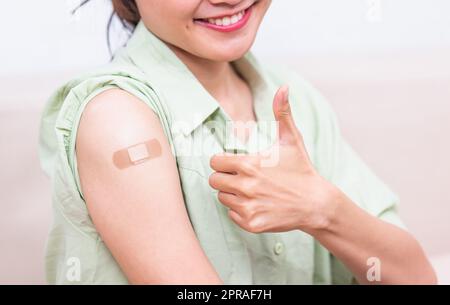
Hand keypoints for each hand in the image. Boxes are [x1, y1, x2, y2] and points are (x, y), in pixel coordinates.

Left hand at [209, 86, 339, 233]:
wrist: (316, 203)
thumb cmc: (301, 169)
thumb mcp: (292, 140)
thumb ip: (282, 113)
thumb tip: (283, 87)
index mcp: (249, 164)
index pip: (215, 162)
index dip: (224, 162)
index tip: (235, 164)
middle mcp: (245, 185)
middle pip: (214, 181)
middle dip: (225, 178)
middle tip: (243, 178)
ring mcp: (248, 206)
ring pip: (223, 198)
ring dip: (233, 194)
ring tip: (254, 191)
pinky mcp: (251, 223)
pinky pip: (231, 215)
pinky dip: (240, 211)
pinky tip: (257, 205)